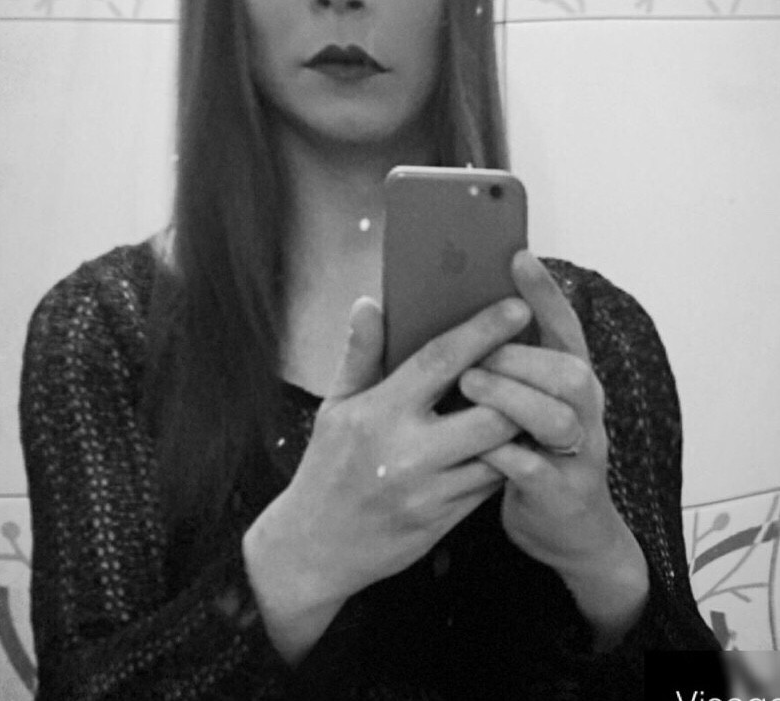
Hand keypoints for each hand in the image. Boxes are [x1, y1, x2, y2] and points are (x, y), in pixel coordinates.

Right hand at [243, 294, 524, 661]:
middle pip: (490, 413)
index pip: (441, 361)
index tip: (517, 307)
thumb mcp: (335, 406)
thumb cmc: (326, 465)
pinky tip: (514, 439)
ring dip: (520, 424)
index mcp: (379, 412)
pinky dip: (506, 459)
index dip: (483, 331)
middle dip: (519, 385)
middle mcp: (408, 451)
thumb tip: (368, 304)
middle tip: (537, 360)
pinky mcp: (443, 521)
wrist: (314, 548)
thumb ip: (359, 354)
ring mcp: (429, 491)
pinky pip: (489, 484)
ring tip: (535, 397)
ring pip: (499, 452)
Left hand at [458, 250, 648, 644]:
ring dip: (512, 397)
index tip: (517, 256)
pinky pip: (536, 470)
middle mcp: (584, 411)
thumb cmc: (527, 449)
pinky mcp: (562, 494)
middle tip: (475, 352)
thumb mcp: (519, 399)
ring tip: (469, 384)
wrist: (564, 531)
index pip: (564, 327)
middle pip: (570, 370)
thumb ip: (497, 357)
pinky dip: (505, 455)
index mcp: (568, 379)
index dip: (544, 292)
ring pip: (558, 417)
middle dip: (521, 355)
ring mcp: (578, 454)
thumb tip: (456, 306)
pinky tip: (475, 444)